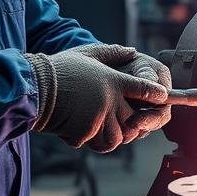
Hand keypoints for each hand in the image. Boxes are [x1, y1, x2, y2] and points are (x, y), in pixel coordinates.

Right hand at [24, 44, 166, 152]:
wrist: (34, 87)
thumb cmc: (60, 69)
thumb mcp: (88, 53)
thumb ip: (113, 53)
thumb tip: (131, 51)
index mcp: (113, 81)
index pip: (144, 89)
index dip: (155, 94)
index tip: (161, 97)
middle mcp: (109, 101)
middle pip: (134, 119)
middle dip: (133, 122)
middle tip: (127, 120)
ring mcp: (97, 119)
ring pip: (119, 136)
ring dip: (115, 135)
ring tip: (104, 128)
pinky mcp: (84, 133)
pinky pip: (98, 144)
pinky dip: (96, 142)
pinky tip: (88, 133)